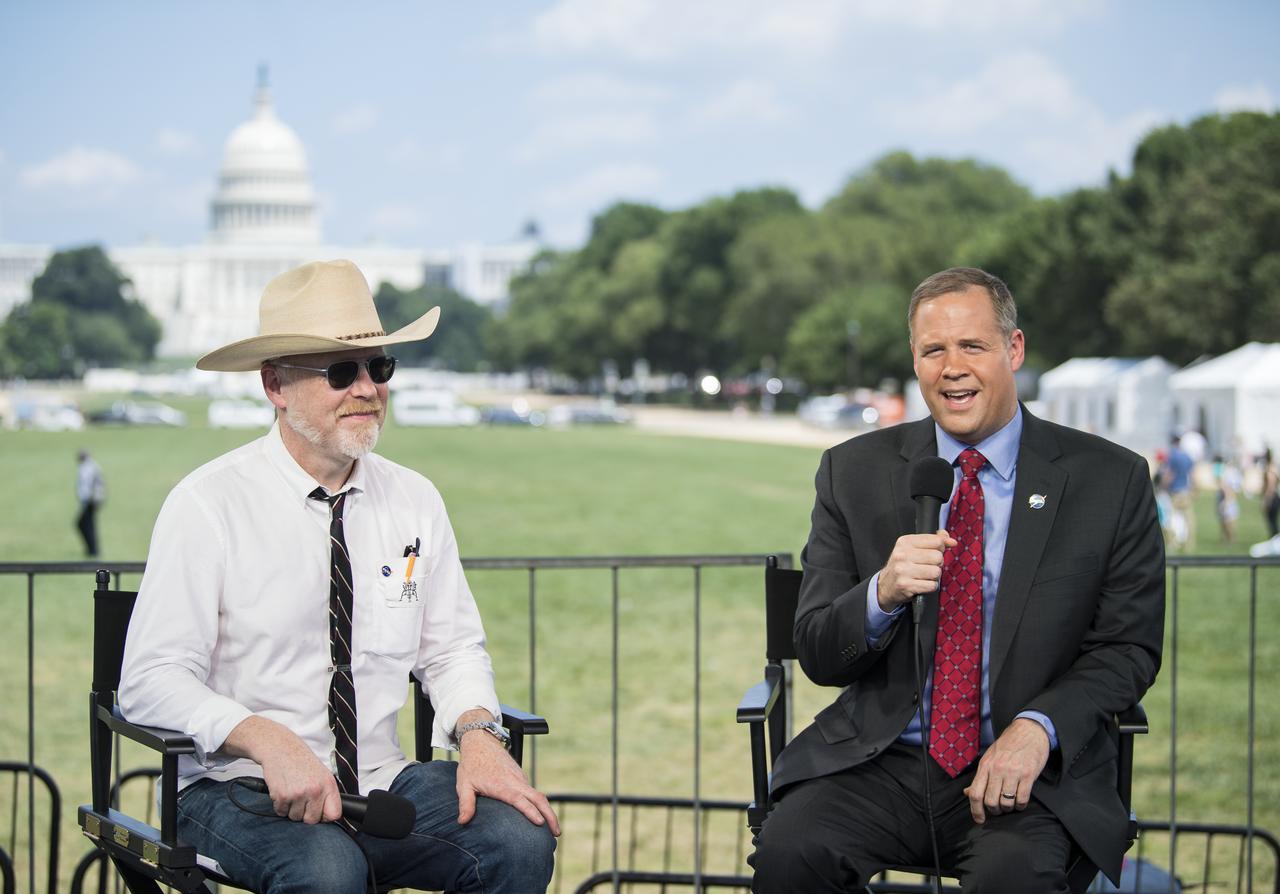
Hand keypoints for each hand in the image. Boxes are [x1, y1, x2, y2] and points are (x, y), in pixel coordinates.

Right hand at [223, 715, 341, 824]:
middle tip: (301, 800)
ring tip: (292, 792)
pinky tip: (283, 790)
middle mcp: (315, 790)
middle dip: (305, 814)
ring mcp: (298, 794)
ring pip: (295, 817)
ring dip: (291, 809)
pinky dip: (280, 805)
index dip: (325, 816)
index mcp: (328, 784)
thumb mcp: (321, 773)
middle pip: (312, 820)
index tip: (319, 813)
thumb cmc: (300, 760)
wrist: (280, 748)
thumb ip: (326, 793)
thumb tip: (329, 815)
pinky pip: (281, 812)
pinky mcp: (282, 796)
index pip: (334, 814)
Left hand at [456, 730, 560, 835]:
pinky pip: (533, 791)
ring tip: (553, 829)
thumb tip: (462, 822)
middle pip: (539, 798)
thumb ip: (465, 804)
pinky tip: (541, 814)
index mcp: (502, 785)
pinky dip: (540, 803)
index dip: (531, 811)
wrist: (480, 741)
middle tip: (557, 834)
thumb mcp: (464, 784)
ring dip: (548, 810)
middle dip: (550, 815)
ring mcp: (520, 778)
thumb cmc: (471, 764)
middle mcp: (515, 781)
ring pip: (538, 795)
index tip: (540, 823)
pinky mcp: (520, 776)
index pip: (520, 800)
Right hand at [877, 530, 956, 610]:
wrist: (885, 585)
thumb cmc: (903, 565)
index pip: (936, 541)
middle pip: (938, 557)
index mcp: (905, 542)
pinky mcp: (906, 585)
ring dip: (934, 576)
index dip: (940, 548)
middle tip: (927, 566)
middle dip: (937, 564)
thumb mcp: (914, 548)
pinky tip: (921, 584)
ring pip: (936, 572)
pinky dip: (930, 587)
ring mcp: (903, 570)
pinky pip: (932, 586)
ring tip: (923, 576)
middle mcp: (902, 555)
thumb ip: (934, 541)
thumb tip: (952, 541)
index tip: (934, 552)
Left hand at [963, 718, 1049, 823]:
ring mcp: (1013, 772)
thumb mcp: (989, 757)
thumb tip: (967, 793)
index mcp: (985, 766)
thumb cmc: (1008, 745)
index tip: (979, 820)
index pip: (975, 793)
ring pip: (1006, 803)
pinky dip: (1021, 805)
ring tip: (1010, 805)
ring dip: (1008, 809)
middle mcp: (997, 770)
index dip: (975, 810)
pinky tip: (1020, 802)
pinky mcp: (1029, 775)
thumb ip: (980, 776)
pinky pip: (1022, 799)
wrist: (1029, 730)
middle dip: (994, 811)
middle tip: (998, 810)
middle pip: (990, 802)